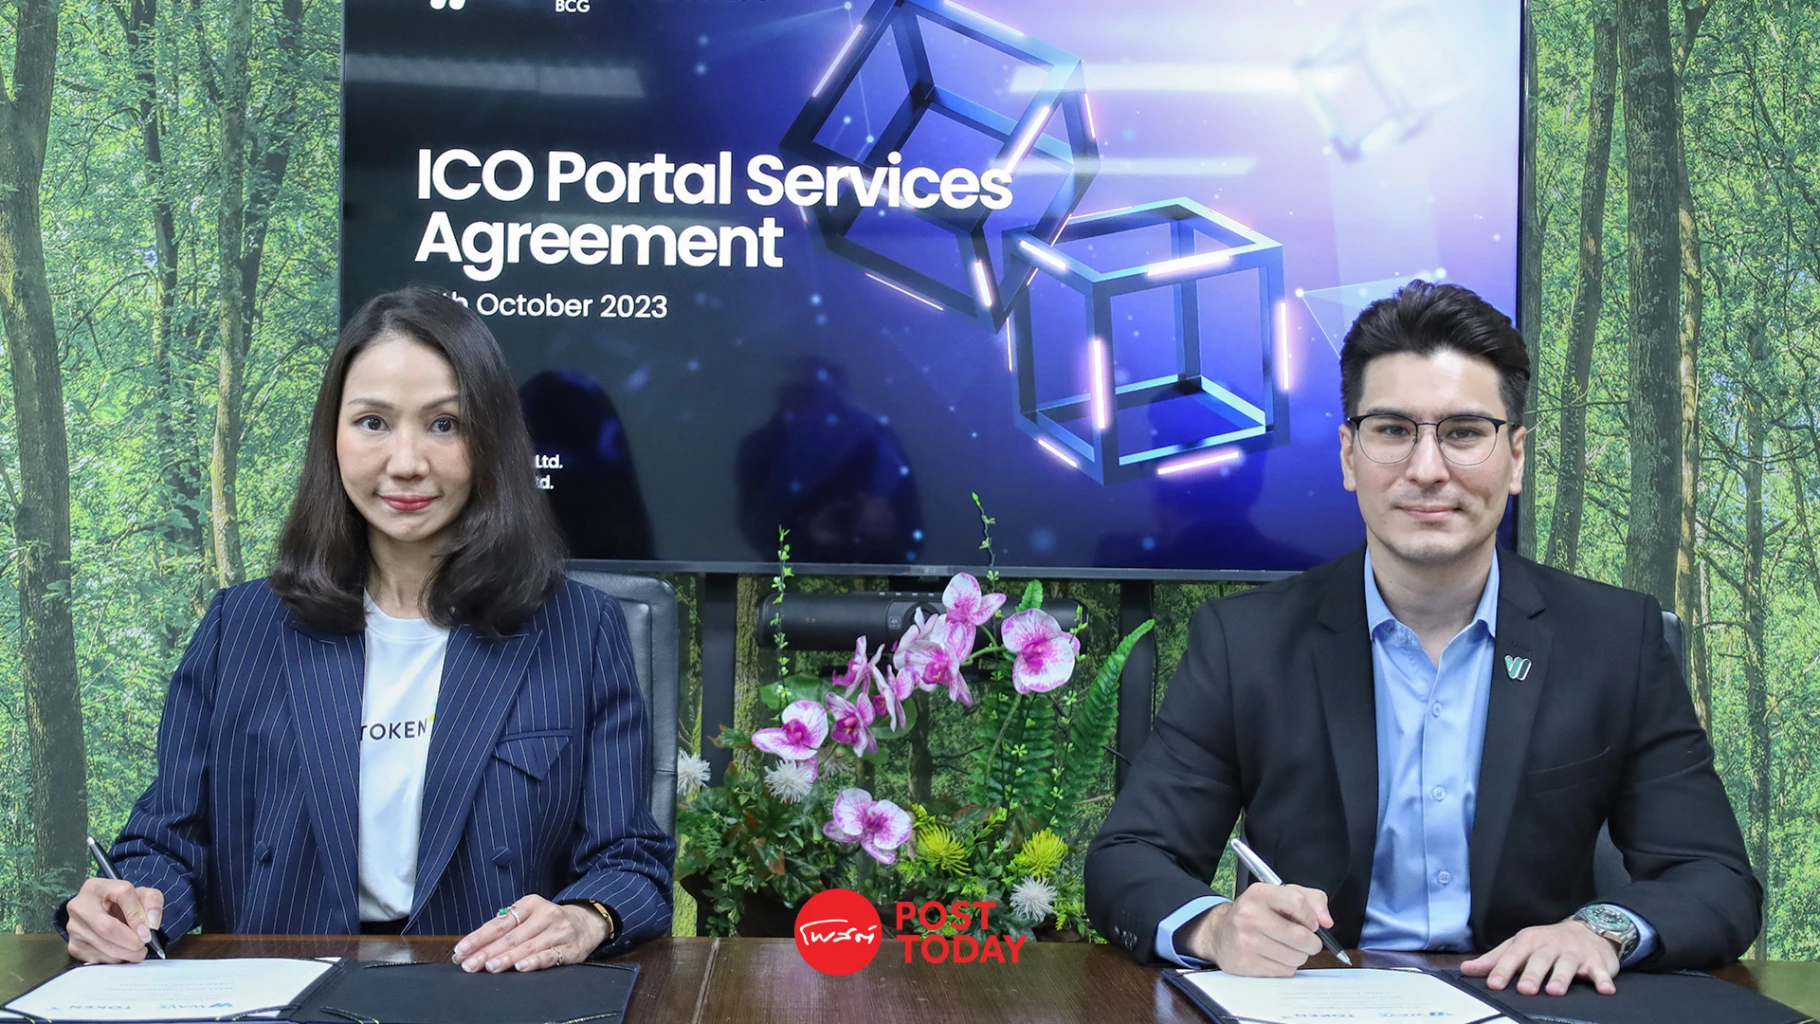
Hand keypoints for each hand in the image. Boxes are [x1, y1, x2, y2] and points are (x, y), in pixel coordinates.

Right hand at [65, 877, 165, 963]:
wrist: (100, 913)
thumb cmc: (122, 903)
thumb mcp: (141, 895)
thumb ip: (152, 902)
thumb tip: (151, 925)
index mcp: (97, 886)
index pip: (122, 894)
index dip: (137, 915)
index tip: (148, 932)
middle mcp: (80, 905)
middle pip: (107, 927)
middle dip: (130, 941)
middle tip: (143, 946)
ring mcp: (73, 927)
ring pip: (102, 945)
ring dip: (125, 954)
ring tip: (137, 952)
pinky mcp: (73, 945)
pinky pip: (95, 958)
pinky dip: (113, 960)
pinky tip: (121, 954)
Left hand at [453, 896, 606, 973]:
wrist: (587, 922)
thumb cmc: (548, 923)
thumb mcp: (528, 917)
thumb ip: (502, 931)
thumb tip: (466, 951)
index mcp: (530, 904)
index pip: (499, 923)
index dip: (478, 937)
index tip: (461, 950)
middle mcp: (545, 915)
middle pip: (511, 936)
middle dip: (487, 952)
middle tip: (469, 964)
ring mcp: (559, 931)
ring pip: (528, 946)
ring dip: (507, 958)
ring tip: (489, 967)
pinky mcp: (571, 948)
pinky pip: (550, 956)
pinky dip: (534, 961)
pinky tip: (521, 967)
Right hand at [1187, 884, 1333, 976]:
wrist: (1220, 933)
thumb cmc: (1257, 913)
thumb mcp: (1282, 895)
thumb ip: (1311, 900)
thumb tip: (1326, 921)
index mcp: (1259, 893)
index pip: (1297, 901)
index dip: (1311, 917)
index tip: (1312, 924)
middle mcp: (1249, 915)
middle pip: (1300, 936)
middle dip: (1312, 942)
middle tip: (1306, 941)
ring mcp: (1246, 941)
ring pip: (1295, 957)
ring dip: (1299, 956)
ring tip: (1287, 948)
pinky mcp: (1246, 963)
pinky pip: (1284, 971)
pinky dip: (1286, 967)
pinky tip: (1274, 957)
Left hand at [1461, 919, 1621, 995]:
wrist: (1588, 929)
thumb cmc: (1547, 942)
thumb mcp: (1520, 946)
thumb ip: (1495, 959)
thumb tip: (1466, 969)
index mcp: (1529, 941)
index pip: (1513, 955)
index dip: (1503, 969)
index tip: (1494, 984)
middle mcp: (1551, 945)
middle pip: (1540, 960)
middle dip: (1532, 974)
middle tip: (1525, 989)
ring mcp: (1574, 953)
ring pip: (1567, 964)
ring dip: (1562, 978)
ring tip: (1555, 991)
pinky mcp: (1597, 962)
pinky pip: (1600, 971)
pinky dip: (1603, 979)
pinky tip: (1604, 989)